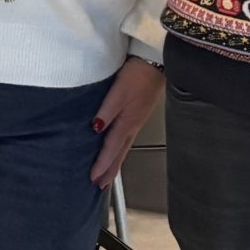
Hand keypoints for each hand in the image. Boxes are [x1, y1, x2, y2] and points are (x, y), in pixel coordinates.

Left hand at [89, 57, 165, 187]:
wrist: (155, 63)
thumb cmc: (137, 76)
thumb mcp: (118, 92)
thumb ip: (106, 110)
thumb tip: (96, 129)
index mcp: (127, 122)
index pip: (111, 148)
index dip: (102, 164)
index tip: (93, 179)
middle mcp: (132, 126)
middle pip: (119, 153)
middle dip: (110, 170)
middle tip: (100, 185)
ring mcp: (136, 121)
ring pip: (123, 147)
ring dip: (114, 162)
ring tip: (107, 174)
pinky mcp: (137, 114)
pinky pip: (126, 138)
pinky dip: (119, 149)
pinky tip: (116, 148)